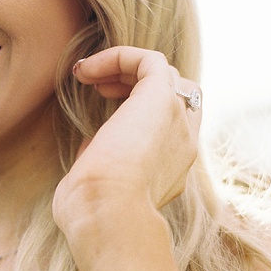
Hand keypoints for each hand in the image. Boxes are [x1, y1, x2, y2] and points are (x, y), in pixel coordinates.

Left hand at [53, 45, 199, 245]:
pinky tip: (86, 69)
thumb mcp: (100, 189)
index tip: (100, 105)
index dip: (138, 108)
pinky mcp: (163, 100)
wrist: (107, 214)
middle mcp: (184, 143)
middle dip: (140, 84)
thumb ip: (104, 166)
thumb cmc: (92, 213)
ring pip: (167, 76)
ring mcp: (178, 121)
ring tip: (89, 73)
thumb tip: (93, 150)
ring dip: (127, 67)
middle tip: (99, 87)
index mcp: (171, 167)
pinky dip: (120, 56)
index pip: (171, 126)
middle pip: (179, 96)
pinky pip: (151, 61)